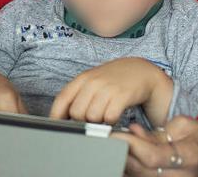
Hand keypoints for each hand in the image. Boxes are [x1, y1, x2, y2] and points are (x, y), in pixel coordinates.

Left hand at [49, 58, 172, 124]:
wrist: (140, 71)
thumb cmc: (113, 80)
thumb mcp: (92, 82)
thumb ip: (77, 96)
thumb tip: (59, 117)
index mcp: (82, 79)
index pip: (61, 100)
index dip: (56, 116)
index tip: (57, 127)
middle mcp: (93, 82)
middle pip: (76, 113)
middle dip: (83, 120)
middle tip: (92, 118)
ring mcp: (107, 88)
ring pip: (93, 117)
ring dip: (99, 121)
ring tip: (105, 114)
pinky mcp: (122, 95)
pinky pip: (110, 117)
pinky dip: (112, 121)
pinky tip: (114, 115)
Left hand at [111, 117, 197, 176]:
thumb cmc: (197, 136)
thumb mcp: (181, 125)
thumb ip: (156, 132)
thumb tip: (133, 131)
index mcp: (191, 156)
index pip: (153, 155)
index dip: (131, 145)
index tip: (115, 134)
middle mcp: (184, 176)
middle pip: (142, 170)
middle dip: (122, 154)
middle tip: (107, 140)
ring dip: (123, 162)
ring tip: (114, 147)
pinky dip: (130, 169)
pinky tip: (124, 157)